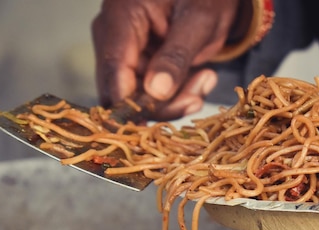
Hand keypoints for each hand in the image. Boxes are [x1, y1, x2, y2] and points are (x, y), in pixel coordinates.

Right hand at [92, 0, 244, 119]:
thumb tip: (156, 92)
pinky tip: (201, 78)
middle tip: (196, 99)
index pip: (113, 69)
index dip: (129, 103)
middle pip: (120, 90)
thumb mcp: (199, 20)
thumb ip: (176, 56)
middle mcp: (114, 35)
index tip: (153, 126)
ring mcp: (124, 52)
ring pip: (137, 99)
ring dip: (174, 101)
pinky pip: (150, 94)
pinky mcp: (138, 65)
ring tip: (206, 81)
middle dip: (160, 105)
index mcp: (121, 15)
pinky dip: (177, 95)